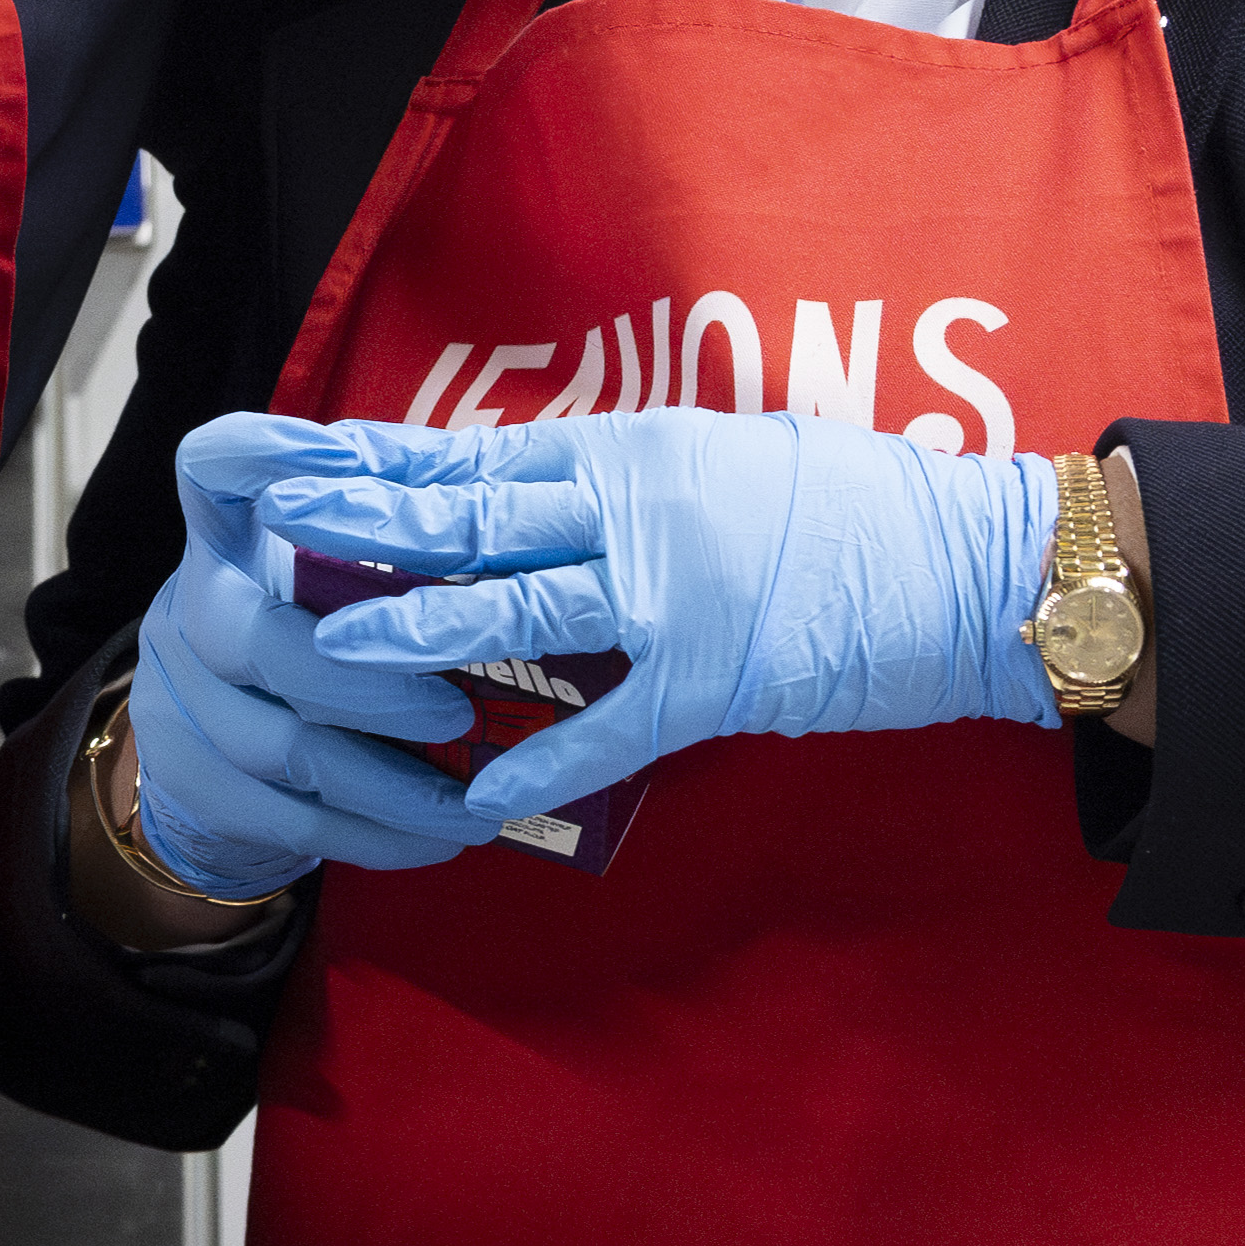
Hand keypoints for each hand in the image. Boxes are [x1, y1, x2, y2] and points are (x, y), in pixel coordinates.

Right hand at [113, 413, 494, 906]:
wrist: (212, 752)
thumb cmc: (302, 639)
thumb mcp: (322, 576)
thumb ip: (377, 547)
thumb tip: (498, 527)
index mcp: (226, 542)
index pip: (213, 470)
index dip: (256, 457)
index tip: (324, 457)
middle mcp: (186, 611)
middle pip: (255, 640)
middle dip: (367, 684)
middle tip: (458, 713)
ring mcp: (178, 703)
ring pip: (283, 748)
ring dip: (392, 785)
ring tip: (479, 807)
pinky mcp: (195, 786)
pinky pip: (291, 821)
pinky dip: (376, 835)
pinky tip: (440, 840)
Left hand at [275, 406, 1056, 822]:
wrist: (966, 565)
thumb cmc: (859, 506)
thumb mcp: (733, 454)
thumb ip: (637, 477)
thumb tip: (554, 488)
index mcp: (636, 450)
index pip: (482, 455)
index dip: (385, 461)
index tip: (303, 461)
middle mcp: (637, 510)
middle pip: (473, 516)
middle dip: (368, 528)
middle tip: (278, 533)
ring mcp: (671, 596)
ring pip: (516, 609)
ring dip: (419, 635)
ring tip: (333, 654)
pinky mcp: (711, 679)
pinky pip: (605, 727)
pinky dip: (541, 762)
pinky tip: (477, 795)